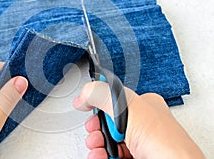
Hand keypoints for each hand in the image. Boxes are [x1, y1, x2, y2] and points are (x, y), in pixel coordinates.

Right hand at [73, 81, 204, 158]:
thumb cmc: (164, 141)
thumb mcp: (128, 107)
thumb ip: (102, 94)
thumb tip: (84, 95)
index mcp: (144, 105)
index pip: (115, 98)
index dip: (99, 105)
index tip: (88, 108)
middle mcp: (142, 124)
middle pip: (108, 122)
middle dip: (96, 129)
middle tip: (95, 132)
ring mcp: (139, 143)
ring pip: (109, 141)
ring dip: (97, 144)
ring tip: (97, 148)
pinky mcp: (136, 158)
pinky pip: (112, 154)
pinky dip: (101, 155)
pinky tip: (99, 156)